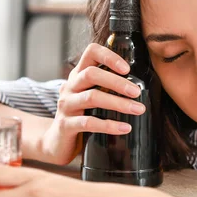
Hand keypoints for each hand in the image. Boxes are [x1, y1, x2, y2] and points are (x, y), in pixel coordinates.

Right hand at [40, 43, 144, 164]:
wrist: (56, 143)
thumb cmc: (80, 116)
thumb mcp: (91, 97)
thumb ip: (106, 88)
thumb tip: (140, 86)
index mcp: (78, 75)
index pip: (90, 53)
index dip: (109, 56)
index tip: (127, 68)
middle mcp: (70, 86)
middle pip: (91, 74)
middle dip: (117, 82)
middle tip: (137, 92)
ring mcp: (66, 105)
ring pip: (92, 97)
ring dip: (118, 103)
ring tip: (137, 109)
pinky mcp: (66, 125)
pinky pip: (88, 123)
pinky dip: (109, 125)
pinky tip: (125, 128)